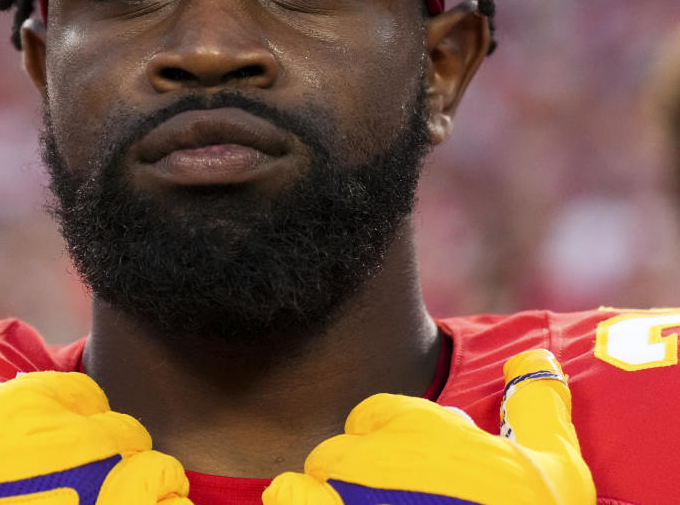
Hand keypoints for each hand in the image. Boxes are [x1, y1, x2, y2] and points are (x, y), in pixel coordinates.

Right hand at [0, 339, 191, 504]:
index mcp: (21, 406)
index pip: (83, 395)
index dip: (76, 422)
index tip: (64, 452)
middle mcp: (68, 437)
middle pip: (123, 431)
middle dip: (113, 455)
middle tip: (94, 486)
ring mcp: (100, 486)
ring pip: (154, 470)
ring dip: (146, 487)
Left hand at [262, 349, 593, 504]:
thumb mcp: (558, 468)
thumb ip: (538, 406)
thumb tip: (538, 357)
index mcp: (422, 429)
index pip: (374, 416)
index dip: (390, 443)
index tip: (415, 473)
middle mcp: (374, 457)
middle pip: (339, 453)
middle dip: (359, 477)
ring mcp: (344, 495)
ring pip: (307, 482)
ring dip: (322, 498)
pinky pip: (289, 500)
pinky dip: (299, 504)